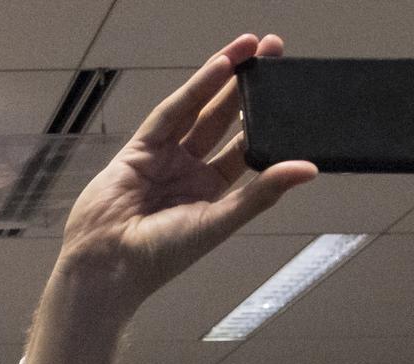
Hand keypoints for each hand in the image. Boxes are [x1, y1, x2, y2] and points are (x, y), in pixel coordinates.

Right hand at [25, 35, 314, 363]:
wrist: (107, 266)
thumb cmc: (159, 257)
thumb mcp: (220, 221)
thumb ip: (262, 192)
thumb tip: (307, 169)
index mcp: (209, 194)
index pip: (243, 147)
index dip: (265, 118)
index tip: (287, 89)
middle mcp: (187, 172)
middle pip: (223, 120)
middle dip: (247, 87)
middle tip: (273, 51)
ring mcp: (163, 158)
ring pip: (198, 109)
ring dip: (223, 78)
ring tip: (251, 47)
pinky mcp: (139, 149)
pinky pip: (171, 113)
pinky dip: (194, 90)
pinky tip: (219, 67)